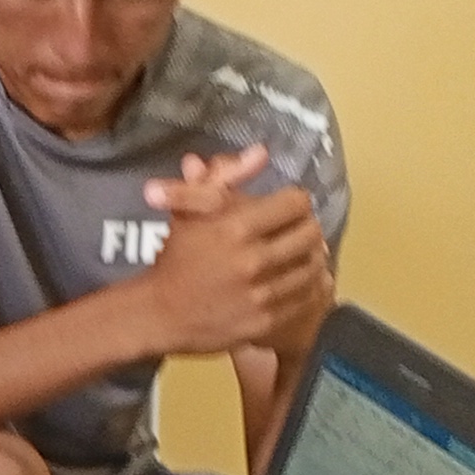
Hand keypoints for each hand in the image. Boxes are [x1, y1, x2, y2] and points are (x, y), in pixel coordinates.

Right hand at [139, 146, 331, 357]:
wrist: (160, 313)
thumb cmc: (178, 255)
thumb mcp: (193, 207)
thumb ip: (227, 176)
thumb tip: (261, 152)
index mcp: (235, 228)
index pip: (296, 203)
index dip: (294, 201)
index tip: (285, 207)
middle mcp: (252, 262)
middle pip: (311, 233)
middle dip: (305, 227)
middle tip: (294, 230)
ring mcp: (261, 295)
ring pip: (313, 266)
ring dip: (309, 256)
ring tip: (297, 254)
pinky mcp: (267, 322)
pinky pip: (307, 298)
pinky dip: (308, 286)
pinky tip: (297, 279)